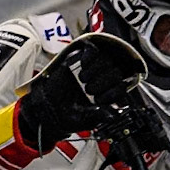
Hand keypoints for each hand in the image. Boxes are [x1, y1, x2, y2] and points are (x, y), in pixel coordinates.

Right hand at [16, 32, 146, 150]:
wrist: (48, 107)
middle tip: (88, 90)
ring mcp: (92, 69)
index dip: (112, 92)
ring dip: (96, 69)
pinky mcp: (80, 59)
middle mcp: (103, 80)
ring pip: (106, 60)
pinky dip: (90, 55)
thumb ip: (99, 115)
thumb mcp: (85, 118)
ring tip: (82, 79)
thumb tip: (114, 115)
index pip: (121, 87)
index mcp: (108, 95)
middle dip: (103, 81)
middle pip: (115, 72)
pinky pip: (93, 50)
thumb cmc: (68, 115)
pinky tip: (83, 64)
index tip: (98, 99)